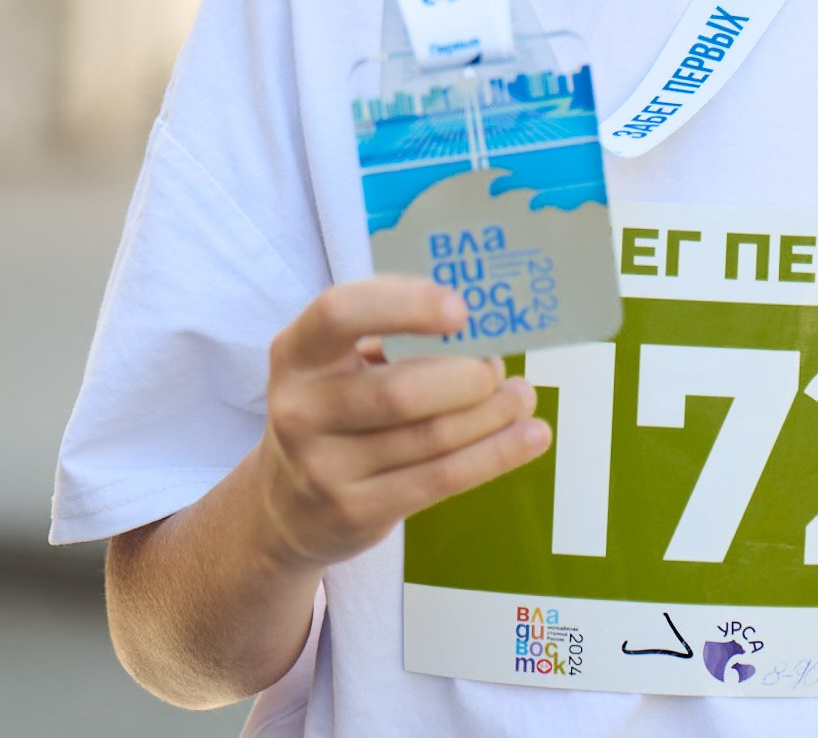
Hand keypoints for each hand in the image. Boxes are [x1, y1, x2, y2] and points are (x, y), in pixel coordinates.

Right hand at [252, 278, 551, 569]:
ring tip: (521, 397)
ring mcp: (322, 467)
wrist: (287, 506)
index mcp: (297, 352)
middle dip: (468, 377)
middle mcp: (300, 408)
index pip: (340, 313)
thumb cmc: (336, 408)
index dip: (405, 305)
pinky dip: (496, 454)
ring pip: (431, 436)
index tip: (461, 309)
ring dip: (494, 414)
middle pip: (401, 390)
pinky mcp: (354, 512)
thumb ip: (396, 331)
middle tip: (498, 367)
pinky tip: (530, 436)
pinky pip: (440, 478)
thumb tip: (481, 323)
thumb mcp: (341, 362)